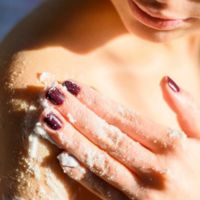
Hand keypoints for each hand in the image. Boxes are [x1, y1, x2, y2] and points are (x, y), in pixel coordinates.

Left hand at [39, 77, 199, 199]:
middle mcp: (153, 167)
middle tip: (51, 95)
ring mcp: (141, 192)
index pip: (122, 117)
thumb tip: (166, 81)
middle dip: (74, 113)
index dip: (94, 100)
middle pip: (105, 135)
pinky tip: (62, 158)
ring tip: (47, 119)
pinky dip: (81, 174)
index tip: (72, 85)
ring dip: (70, 139)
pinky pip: (104, 189)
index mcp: (171, 146)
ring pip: (98, 160)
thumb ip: (188, 109)